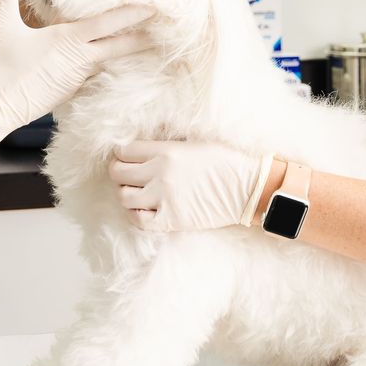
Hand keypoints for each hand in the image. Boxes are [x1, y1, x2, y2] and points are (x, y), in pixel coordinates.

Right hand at [0, 0, 148, 188]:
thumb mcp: (0, 25)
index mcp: (67, 41)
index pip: (108, 24)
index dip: (133, 14)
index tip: (155, 7)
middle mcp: (79, 61)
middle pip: (120, 47)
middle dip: (144, 37)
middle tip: (167, 29)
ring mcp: (76, 80)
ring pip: (108, 62)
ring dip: (126, 52)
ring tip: (146, 43)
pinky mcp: (69, 93)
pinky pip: (94, 76)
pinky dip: (105, 66)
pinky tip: (111, 63)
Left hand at [111, 140, 272, 232]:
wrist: (246, 188)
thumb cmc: (225, 162)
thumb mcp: (193, 144)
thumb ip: (165, 147)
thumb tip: (143, 150)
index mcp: (166, 151)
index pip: (124, 151)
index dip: (121, 154)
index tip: (126, 157)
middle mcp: (160, 173)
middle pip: (118, 173)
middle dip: (119, 172)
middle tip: (127, 175)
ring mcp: (164, 198)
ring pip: (124, 197)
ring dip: (127, 194)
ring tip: (137, 193)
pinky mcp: (171, 219)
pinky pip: (139, 221)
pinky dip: (137, 215)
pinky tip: (144, 210)